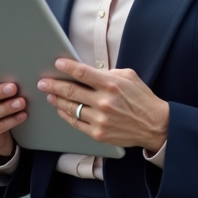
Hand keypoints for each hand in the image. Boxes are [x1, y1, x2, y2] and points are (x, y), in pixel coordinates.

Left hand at [37, 59, 169, 152]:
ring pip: (70, 108)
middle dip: (54, 85)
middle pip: (71, 91)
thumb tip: (88, 72)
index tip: (57, 63)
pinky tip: (60, 109)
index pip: (82, 73)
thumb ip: (107, 73)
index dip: (67, 67)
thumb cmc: (141, 98)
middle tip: (43, 82)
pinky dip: (65, 115)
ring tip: (49, 95)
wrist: (154, 124)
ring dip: (57, 100)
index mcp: (111, 84)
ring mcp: (100, 119)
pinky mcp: (98, 133)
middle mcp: (104, 102)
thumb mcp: (128, 76)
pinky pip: (76, 123)